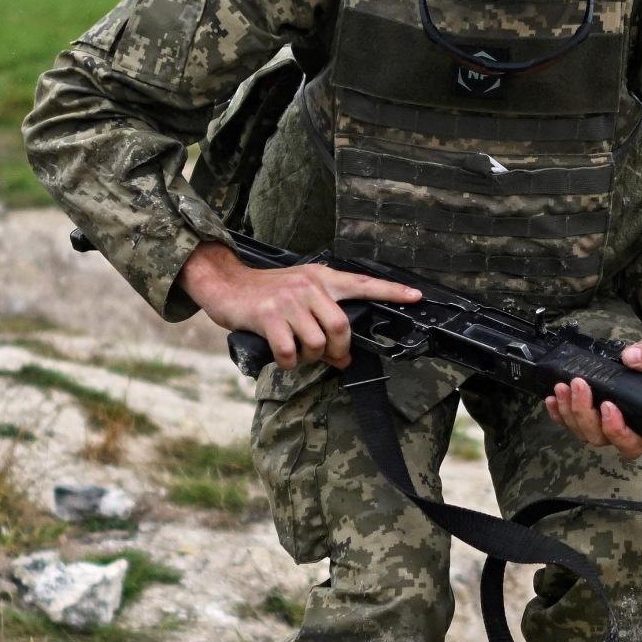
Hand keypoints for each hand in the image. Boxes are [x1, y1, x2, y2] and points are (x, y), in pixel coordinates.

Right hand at [179, 242, 419, 369]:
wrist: (225, 283)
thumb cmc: (265, 293)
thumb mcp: (298, 292)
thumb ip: (322, 313)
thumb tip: (341, 353)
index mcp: (321, 278)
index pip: (363, 284)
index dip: (391, 293)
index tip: (416, 298)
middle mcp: (308, 286)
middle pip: (341, 327)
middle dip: (339, 351)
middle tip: (331, 359)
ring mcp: (288, 301)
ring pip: (317, 343)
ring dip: (311, 359)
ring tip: (300, 354)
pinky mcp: (268, 316)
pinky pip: (290, 352)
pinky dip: (289, 363)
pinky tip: (283, 357)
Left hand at [545, 321, 641, 460]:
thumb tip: (632, 358)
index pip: (631, 444)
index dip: (617, 431)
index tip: (608, 406)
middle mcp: (626, 428)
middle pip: (599, 437)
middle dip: (584, 414)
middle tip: (579, 385)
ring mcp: (605, 421)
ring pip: (582, 431)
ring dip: (569, 411)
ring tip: (563, 386)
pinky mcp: (591, 410)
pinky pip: (570, 421)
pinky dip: (559, 412)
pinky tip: (553, 398)